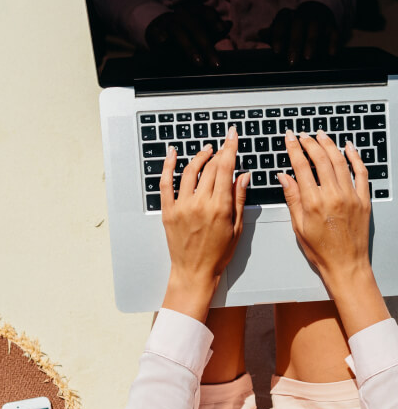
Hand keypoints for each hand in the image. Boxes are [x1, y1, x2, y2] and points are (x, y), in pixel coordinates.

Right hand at [145, 0, 230, 69]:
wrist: (156, 28)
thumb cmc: (183, 32)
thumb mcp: (199, 30)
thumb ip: (213, 30)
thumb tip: (229, 24)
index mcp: (193, 13)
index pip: (205, 13)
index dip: (213, 20)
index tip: (221, 29)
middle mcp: (181, 16)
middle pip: (195, 28)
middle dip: (206, 46)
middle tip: (216, 63)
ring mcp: (167, 23)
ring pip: (179, 32)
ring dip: (189, 48)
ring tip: (199, 62)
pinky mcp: (154, 32)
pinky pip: (159, 35)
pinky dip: (162, 38)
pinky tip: (165, 42)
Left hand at [160, 126, 249, 321]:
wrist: (194, 272)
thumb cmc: (217, 255)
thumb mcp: (236, 228)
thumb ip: (239, 200)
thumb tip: (243, 176)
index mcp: (220, 207)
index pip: (226, 168)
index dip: (230, 148)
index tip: (232, 136)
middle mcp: (200, 203)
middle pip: (210, 168)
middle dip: (218, 153)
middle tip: (223, 147)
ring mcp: (182, 206)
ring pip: (189, 171)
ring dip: (199, 157)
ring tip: (206, 151)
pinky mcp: (168, 211)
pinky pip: (165, 184)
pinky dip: (167, 166)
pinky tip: (172, 154)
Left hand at [260, 2, 338, 65]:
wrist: (318, 12)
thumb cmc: (294, 28)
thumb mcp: (282, 30)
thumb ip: (272, 35)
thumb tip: (258, 34)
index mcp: (289, 15)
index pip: (282, 20)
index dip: (278, 34)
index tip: (277, 51)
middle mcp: (304, 14)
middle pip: (299, 23)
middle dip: (295, 43)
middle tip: (292, 62)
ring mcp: (319, 19)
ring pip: (316, 27)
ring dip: (312, 42)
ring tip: (308, 57)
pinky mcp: (332, 26)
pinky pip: (334, 33)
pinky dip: (333, 43)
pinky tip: (330, 54)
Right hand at [277, 130, 388, 336]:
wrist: (346, 265)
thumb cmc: (321, 251)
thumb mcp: (299, 226)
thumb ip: (292, 199)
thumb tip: (284, 177)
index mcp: (313, 203)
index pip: (301, 167)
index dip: (294, 149)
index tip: (290, 138)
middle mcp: (333, 196)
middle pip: (321, 159)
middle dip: (310, 143)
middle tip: (303, 136)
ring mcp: (350, 196)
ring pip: (340, 161)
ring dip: (329, 145)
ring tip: (321, 136)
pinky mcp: (363, 200)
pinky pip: (361, 172)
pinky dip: (355, 157)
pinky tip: (349, 148)